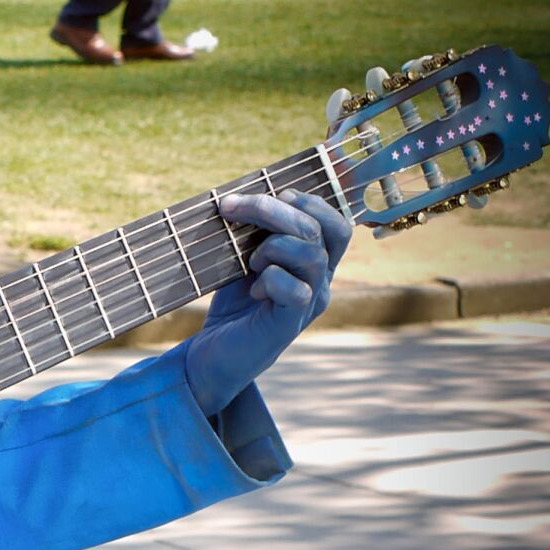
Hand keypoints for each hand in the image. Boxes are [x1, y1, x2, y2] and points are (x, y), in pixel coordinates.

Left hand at [185, 190, 352, 419]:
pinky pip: (296, 290)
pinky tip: (252, 290)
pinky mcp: (290, 324)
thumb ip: (256, 231)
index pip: (337, 222)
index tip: (271, 193)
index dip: (309, 200)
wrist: (212, 355)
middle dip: (273, 209)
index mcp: (316, 261)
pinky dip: (271, 279)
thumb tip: (242, 196)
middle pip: (319, 230)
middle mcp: (321, 281)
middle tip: (232, 209)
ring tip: (249, 261)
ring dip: (272, 246)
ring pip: (311, 255)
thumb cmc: (232, 303)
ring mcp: (310, 303)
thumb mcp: (244, 257)